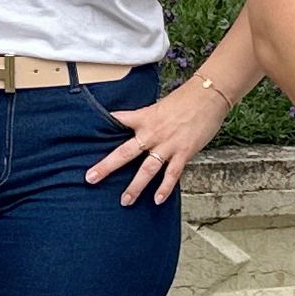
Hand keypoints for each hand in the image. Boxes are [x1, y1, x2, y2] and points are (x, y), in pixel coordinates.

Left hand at [84, 77, 227, 205]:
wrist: (209, 95)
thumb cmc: (186, 99)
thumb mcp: (160, 106)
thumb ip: (148, 119)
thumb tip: (140, 128)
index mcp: (144, 118)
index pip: (118, 121)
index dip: (103, 127)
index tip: (86, 135)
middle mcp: (152, 133)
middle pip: (125, 153)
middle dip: (107, 167)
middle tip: (90, 178)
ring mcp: (167, 145)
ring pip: (147, 169)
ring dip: (135, 186)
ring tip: (125, 200)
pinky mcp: (184, 152)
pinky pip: (172, 174)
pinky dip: (165, 188)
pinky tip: (157, 200)